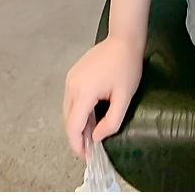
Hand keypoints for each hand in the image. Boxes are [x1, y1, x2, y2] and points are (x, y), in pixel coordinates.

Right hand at [63, 35, 143, 158]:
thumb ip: (111, 121)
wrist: (123, 40)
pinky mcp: (73, 75)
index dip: (78, 145)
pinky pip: (72, 99)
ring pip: (68, 111)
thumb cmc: (126, 66)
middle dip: (78, 137)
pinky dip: (79, 111)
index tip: (88, 156)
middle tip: (92, 147)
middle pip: (68, 121)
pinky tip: (91, 115)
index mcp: (83, 92)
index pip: (72, 127)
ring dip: (78, 124)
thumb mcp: (124, 97)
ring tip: (93, 132)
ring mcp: (70, 79)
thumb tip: (96, 137)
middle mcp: (71, 86)